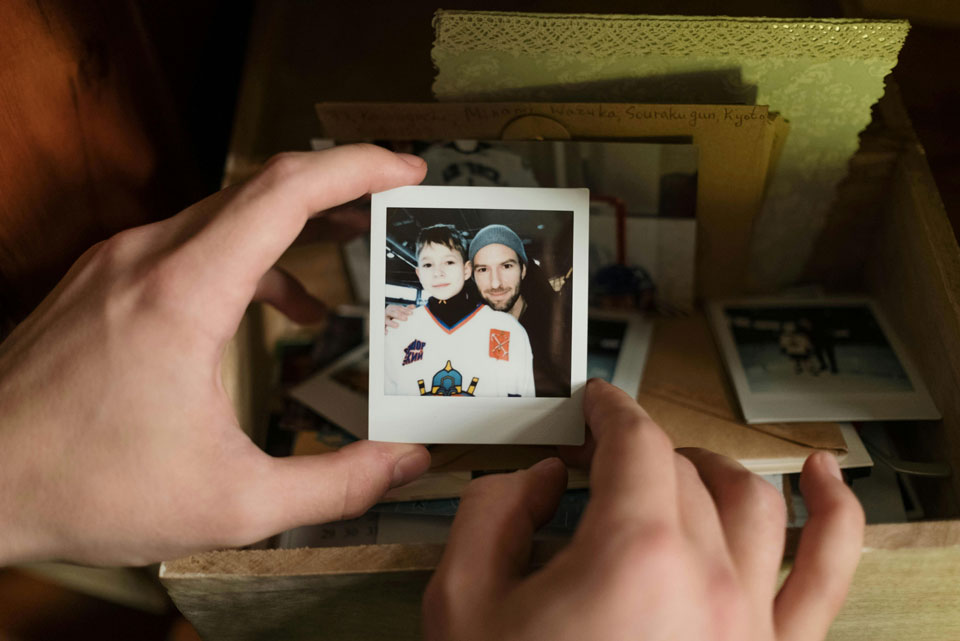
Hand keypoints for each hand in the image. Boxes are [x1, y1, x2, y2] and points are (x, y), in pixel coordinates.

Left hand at [0, 144, 430, 565]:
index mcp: (184, 294)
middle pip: (261, 189)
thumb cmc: (82, 488)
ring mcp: (116, 264)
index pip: (286, 192)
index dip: (357, 169)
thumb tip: (405, 463)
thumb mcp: (232, 503)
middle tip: (392, 206)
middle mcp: (147, 259)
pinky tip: (270, 307)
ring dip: (291, 227)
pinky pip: (190, 243)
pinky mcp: (101, 282)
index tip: (406, 169)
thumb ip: (335, 483)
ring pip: (224, 213)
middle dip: (337, 190)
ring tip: (345, 253)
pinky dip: (245, 258)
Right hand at [384, 303, 413, 333]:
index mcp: (391, 308)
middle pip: (392, 313)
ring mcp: (383, 319)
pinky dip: (384, 330)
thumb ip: (406, 309)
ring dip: (391, 323)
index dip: (405, 310)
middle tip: (406, 319)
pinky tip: (387, 332)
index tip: (411, 313)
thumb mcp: (398, 311)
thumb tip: (413, 306)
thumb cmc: (393, 316)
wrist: (383, 321)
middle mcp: (386, 313)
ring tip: (397, 326)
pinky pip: (382, 328)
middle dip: (399, 315)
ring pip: (386, 320)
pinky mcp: (381, 326)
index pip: (398, 308)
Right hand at [424, 380, 863, 640]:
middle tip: (602, 458)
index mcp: (633, 555)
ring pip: (754, 504)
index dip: (610, 410)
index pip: (636, 443)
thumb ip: (493, 511)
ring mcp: (753, 622)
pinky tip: (828, 479)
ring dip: (712, 470)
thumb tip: (545, 477)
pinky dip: (837, 515)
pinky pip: (828, 574)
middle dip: (638, 452)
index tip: (595, 404)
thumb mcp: (463, 603)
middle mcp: (709, 578)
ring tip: (680, 464)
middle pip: (683, 472)